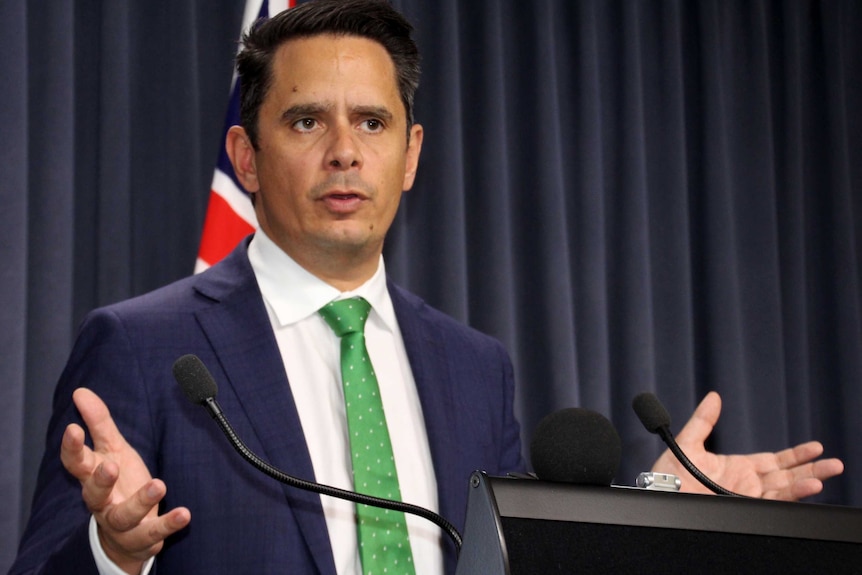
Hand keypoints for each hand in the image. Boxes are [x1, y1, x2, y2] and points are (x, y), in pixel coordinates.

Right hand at [61, 388, 190, 573]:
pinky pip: (154, 533)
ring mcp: (121, 522)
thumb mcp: (112, 450)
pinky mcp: (142, 537)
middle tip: (111, 466)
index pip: (75, 463)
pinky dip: (168, 524)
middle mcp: (102, 502)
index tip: (72, 428)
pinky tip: (184, 514)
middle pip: (93, 494)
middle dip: (100, 480)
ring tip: (159, 485)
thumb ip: (99, 423)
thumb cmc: (118, 482)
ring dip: (140, 501)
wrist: (125, 534)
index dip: (71, 447)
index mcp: (93, 477)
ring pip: (123, 516)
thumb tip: (80, 392)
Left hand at [651, 391, 843, 499]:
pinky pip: (770, 503)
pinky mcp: (739, 508)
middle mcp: (745, 484)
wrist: (654, 498)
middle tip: (834, 463)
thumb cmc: (666, 476)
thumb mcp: (685, 443)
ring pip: (782, 491)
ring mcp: (744, 498)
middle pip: (786, 477)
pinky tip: (804, 488)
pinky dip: (789, 496)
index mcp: (738, 468)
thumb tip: (714, 397)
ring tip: (824, 476)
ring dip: (804, 483)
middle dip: (810, 470)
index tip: (816, 447)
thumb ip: (703, 421)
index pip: (774, 462)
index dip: (796, 455)